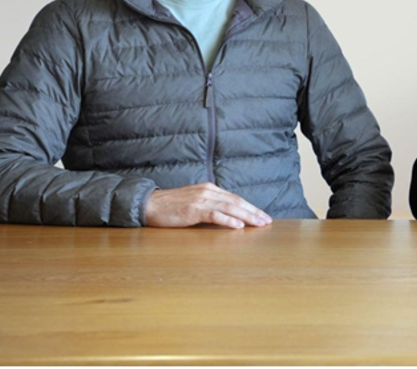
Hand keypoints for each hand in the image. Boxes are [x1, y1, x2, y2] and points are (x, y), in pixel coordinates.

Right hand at [144, 182, 272, 228]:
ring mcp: (201, 200)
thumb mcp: (194, 202)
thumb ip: (210, 205)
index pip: (235, 198)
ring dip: (247, 216)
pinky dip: (228, 220)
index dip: (251, 207)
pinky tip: (238, 226)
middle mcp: (208, 192)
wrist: (149, 205)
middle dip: (254, 212)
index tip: (263, 216)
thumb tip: (228, 215)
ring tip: (259, 224)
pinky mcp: (193, 210)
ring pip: (230, 207)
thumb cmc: (171, 206)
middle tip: (267, 221)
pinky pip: (214, 214)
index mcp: (210, 189)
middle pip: (237, 202)